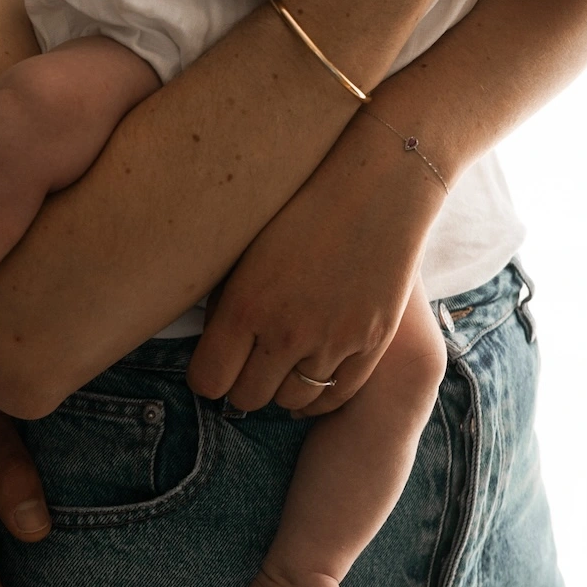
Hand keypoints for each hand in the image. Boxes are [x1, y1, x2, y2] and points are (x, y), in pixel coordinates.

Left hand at [186, 116, 435, 415]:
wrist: (378, 185)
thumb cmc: (305, 203)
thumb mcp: (248, 245)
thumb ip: (226, 300)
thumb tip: (212, 343)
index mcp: (245, 306)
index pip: (208, 381)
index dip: (209, 375)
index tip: (217, 363)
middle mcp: (286, 333)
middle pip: (247, 398)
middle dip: (243, 381)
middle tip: (252, 359)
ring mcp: (332, 342)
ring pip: (292, 401)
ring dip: (283, 385)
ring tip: (287, 357)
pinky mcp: (371, 344)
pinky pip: (335, 395)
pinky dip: (320, 391)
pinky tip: (315, 368)